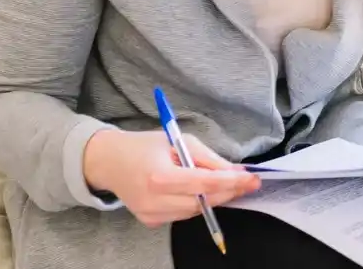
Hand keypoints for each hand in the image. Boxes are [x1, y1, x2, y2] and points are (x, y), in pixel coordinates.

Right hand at [82, 129, 260, 228]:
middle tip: (248, 182)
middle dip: (228, 191)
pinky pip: (182, 214)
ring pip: (195, 211)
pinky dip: (194, 202)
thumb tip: (234, 171)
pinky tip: (193, 190)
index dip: (232, 183)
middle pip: (203, 202)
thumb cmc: (145, 147)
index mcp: (160, 178)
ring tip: (221, 182)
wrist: (109, 162)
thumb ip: (208, 158)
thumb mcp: (179, 141)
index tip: (252, 179)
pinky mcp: (150, 222)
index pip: (205, 185)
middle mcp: (154, 201)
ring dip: (212, 197)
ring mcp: (151, 215)